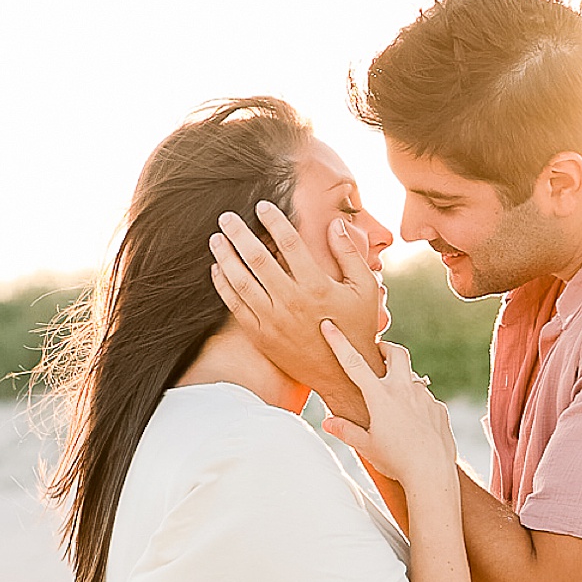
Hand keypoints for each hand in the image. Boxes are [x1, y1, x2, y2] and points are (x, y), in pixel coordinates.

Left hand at [211, 204, 382, 411]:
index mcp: (316, 286)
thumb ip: (349, 254)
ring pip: (241, 282)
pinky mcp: (262, 336)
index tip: (261, 206)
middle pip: (257, 259)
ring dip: (225, 257)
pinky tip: (218, 269)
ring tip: (216, 239)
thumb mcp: (364, 289)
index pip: (289, 243)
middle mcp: (291, 302)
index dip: (273, 221)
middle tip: (226, 217)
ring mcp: (274, 321)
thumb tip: (334, 224)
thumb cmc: (357, 327)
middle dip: (239, 233)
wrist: (344, 375)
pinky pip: (236, 306)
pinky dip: (224, 286)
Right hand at [320, 329, 457, 489]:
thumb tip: (327, 422)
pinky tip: (414, 425)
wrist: (432, 473)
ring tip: (396, 404)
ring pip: (413, 378)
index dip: (339, 342)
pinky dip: (418, 405)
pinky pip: (426, 400)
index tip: (329, 325)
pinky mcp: (439, 408)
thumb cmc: (396, 461)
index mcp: (381, 396)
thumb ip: (346, 431)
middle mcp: (404, 390)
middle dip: (386, 348)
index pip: (354, 363)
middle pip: (397, 353)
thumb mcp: (366, 447)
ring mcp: (425, 397)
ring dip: (403, 382)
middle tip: (379, 353)